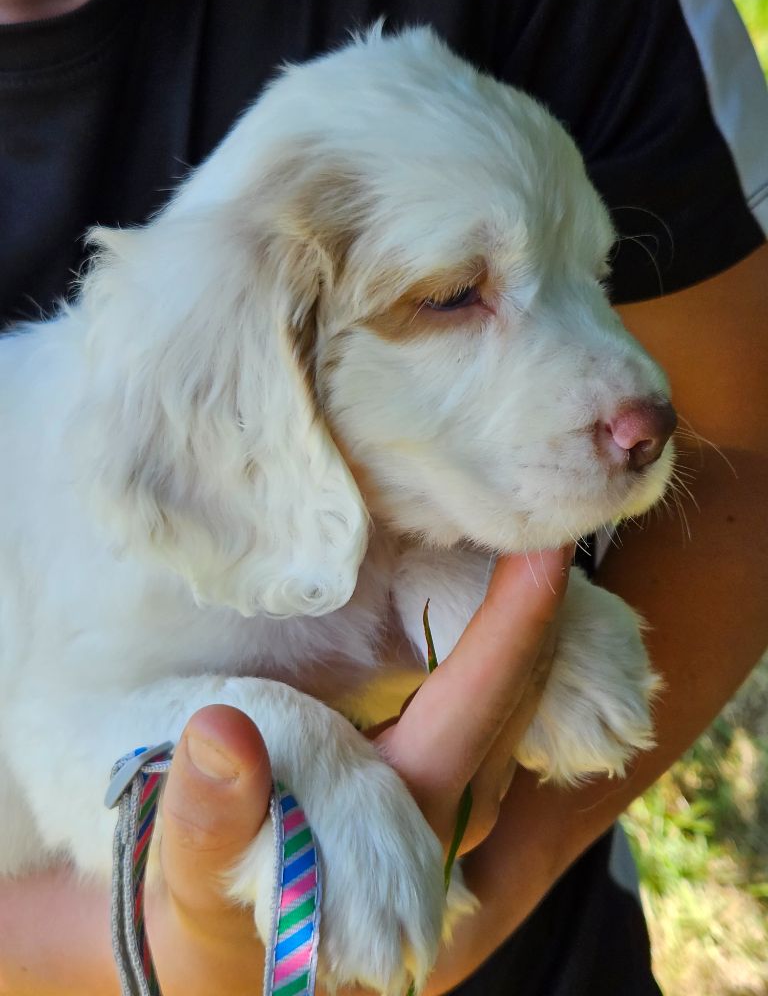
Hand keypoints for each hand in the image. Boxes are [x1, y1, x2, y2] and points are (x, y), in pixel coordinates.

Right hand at [0, 550, 568, 995]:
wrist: (227, 963)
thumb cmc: (206, 916)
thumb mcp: (192, 881)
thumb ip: (207, 819)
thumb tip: (223, 734)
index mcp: (400, 834)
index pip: (471, 715)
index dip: (510, 629)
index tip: (543, 548)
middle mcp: (448, 823)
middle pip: (516, 708)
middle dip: (540, 616)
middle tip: (549, 529)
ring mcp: (452, 810)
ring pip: (513, 713)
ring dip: (527, 636)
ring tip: (531, 558)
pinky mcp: (439, 797)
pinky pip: (488, 716)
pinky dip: (498, 659)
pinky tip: (492, 614)